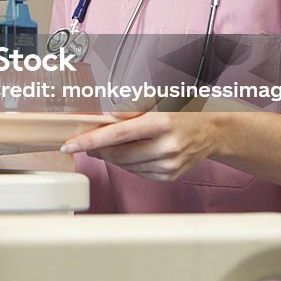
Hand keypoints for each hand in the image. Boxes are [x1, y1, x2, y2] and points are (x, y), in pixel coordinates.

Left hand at [60, 111, 221, 181]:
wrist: (211, 132)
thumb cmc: (180, 114)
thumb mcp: (155, 104)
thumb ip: (128, 112)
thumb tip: (101, 121)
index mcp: (160, 123)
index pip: (117, 134)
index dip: (90, 141)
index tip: (70, 146)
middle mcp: (166, 146)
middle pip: (118, 154)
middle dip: (96, 150)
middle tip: (82, 144)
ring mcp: (169, 164)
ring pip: (126, 166)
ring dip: (111, 157)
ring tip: (108, 146)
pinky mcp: (170, 176)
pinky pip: (138, 173)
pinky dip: (128, 164)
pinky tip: (130, 154)